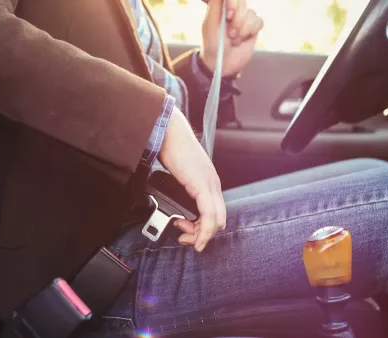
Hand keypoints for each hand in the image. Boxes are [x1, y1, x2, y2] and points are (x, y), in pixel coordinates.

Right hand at [158, 107, 225, 251]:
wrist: (168, 132)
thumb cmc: (171, 148)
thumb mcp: (180, 173)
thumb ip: (183, 187)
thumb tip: (174, 201)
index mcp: (209, 182)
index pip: (216, 212)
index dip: (203, 227)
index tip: (185, 230)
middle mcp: (213, 184)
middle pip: (219, 220)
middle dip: (201, 234)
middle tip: (184, 236)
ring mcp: (210, 185)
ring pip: (216, 221)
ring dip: (200, 234)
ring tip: (182, 233)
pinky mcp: (202, 186)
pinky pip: (209, 216)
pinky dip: (203, 232)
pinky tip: (196, 239)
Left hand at [200, 0, 263, 76]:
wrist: (224, 63)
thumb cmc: (213, 45)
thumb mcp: (210, 25)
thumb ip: (215, 6)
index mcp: (221, 7)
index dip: (232, 2)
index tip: (229, 15)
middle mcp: (233, 10)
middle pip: (243, 2)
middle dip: (237, 20)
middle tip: (230, 34)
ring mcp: (244, 18)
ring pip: (251, 13)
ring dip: (243, 29)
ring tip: (234, 39)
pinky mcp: (253, 27)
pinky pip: (259, 21)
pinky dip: (250, 32)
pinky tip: (243, 39)